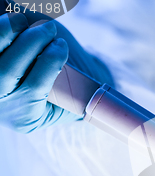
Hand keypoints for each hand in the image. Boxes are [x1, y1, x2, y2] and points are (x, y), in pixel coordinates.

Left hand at [0, 8, 113, 132]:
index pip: (34, 89)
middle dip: (30, 43)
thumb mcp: (73, 96)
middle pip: (5, 74)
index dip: (49, 62)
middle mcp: (0, 105)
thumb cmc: (65, 89)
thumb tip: (88, 71)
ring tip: (23, 21)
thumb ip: (79, 89)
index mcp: (26, 117)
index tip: (62, 44)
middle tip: (50, 29)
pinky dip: (1, 32)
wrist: (48, 89)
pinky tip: (14, 23)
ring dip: (6, 33)